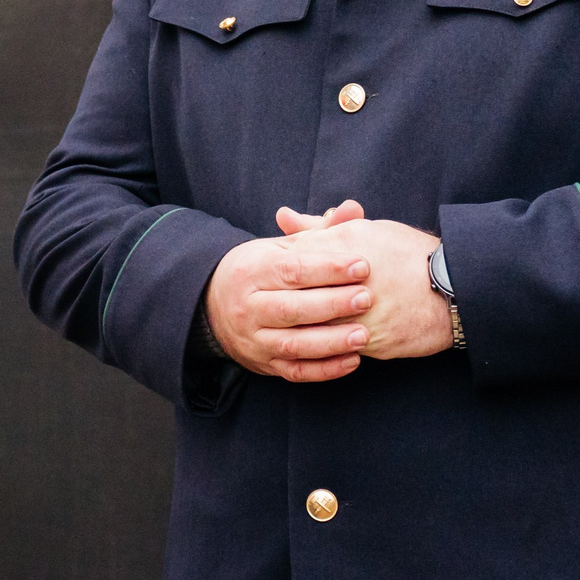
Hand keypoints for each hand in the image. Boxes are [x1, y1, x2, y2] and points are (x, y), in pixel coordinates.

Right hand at [204, 200, 376, 381]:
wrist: (212, 305)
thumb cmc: (259, 270)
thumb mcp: (281, 245)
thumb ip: (319, 231)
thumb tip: (354, 208)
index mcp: (252, 270)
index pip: (292, 270)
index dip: (328, 268)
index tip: (362, 265)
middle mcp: (249, 306)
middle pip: (292, 308)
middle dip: (332, 304)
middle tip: (367, 298)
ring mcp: (255, 339)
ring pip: (293, 344)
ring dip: (331, 342)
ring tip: (364, 335)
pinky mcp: (264, 364)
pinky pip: (296, 371)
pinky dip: (325, 370)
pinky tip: (353, 360)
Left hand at [278, 211, 454, 360]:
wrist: (454, 289)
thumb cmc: (407, 253)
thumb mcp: (364, 230)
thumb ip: (319, 227)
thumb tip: (282, 216)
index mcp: (344, 248)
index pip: (292, 258)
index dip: (276, 268)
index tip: (268, 275)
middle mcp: (349, 282)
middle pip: (297, 295)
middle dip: (283, 300)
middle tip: (269, 305)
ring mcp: (360, 315)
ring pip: (314, 326)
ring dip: (300, 326)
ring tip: (288, 325)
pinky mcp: (372, 342)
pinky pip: (337, 348)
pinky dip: (324, 345)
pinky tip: (316, 340)